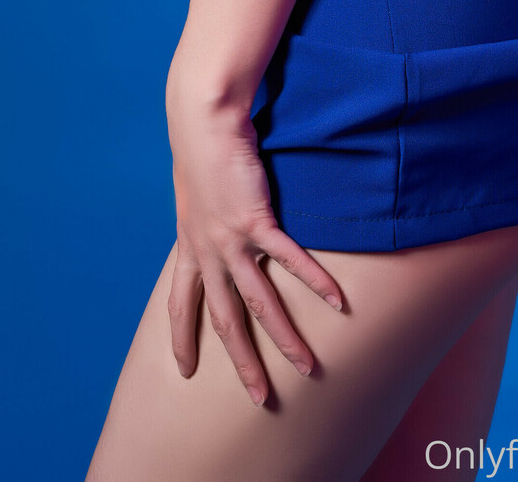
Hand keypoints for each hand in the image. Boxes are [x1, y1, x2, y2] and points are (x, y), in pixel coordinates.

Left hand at [165, 87, 343, 405]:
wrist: (203, 118)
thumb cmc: (201, 146)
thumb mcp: (194, 190)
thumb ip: (204, 214)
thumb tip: (213, 222)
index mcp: (190, 244)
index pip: (180, 302)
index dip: (182, 337)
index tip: (184, 369)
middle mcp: (207, 249)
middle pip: (225, 319)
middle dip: (242, 362)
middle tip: (260, 399)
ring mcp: (230, 238)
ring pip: (258, 302)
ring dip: (284, 337)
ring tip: (307, 368)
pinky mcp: (254, 219)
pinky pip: (289, 259)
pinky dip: (314, 281)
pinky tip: (337, 302)